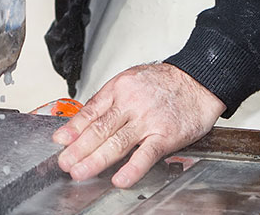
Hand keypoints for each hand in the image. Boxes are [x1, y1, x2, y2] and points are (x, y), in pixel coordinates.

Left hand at [51, 63, 224, 187]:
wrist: (199, 81)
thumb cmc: (165, 83)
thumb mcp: (132, 80)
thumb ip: (110, 100)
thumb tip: (87, 121)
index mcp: (120, 89)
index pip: (91, 111)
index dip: (73, 128)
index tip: (60, 141)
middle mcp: (131, 104)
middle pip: (100, 129)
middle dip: (78, 148)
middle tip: (65, 162)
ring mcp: (148, 120)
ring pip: (117, 142)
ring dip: (96, 160)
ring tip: (80, 172)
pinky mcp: (166, 135)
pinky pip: (146, 154)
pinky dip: (132, 168)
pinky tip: (120, 179)